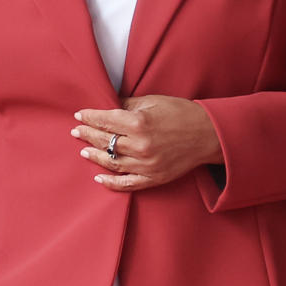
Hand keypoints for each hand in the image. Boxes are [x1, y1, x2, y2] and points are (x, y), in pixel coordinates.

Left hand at [73, 95, 221, 192]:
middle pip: (104, 140)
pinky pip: (127, 183)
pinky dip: (111, 182)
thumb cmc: (182, 113)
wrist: (209, 134)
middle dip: (87, 134)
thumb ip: (127, 104)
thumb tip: (107, 105)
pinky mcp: (154, 178)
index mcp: (138, 122)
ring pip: (111, 162)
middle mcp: (140, 145)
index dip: (89, 117)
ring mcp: (146, 164)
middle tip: (76, 131)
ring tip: (83, 150)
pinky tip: (99, 177)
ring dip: (94, 155)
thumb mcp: (153, 101)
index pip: (104, 120)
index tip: (79, 115)